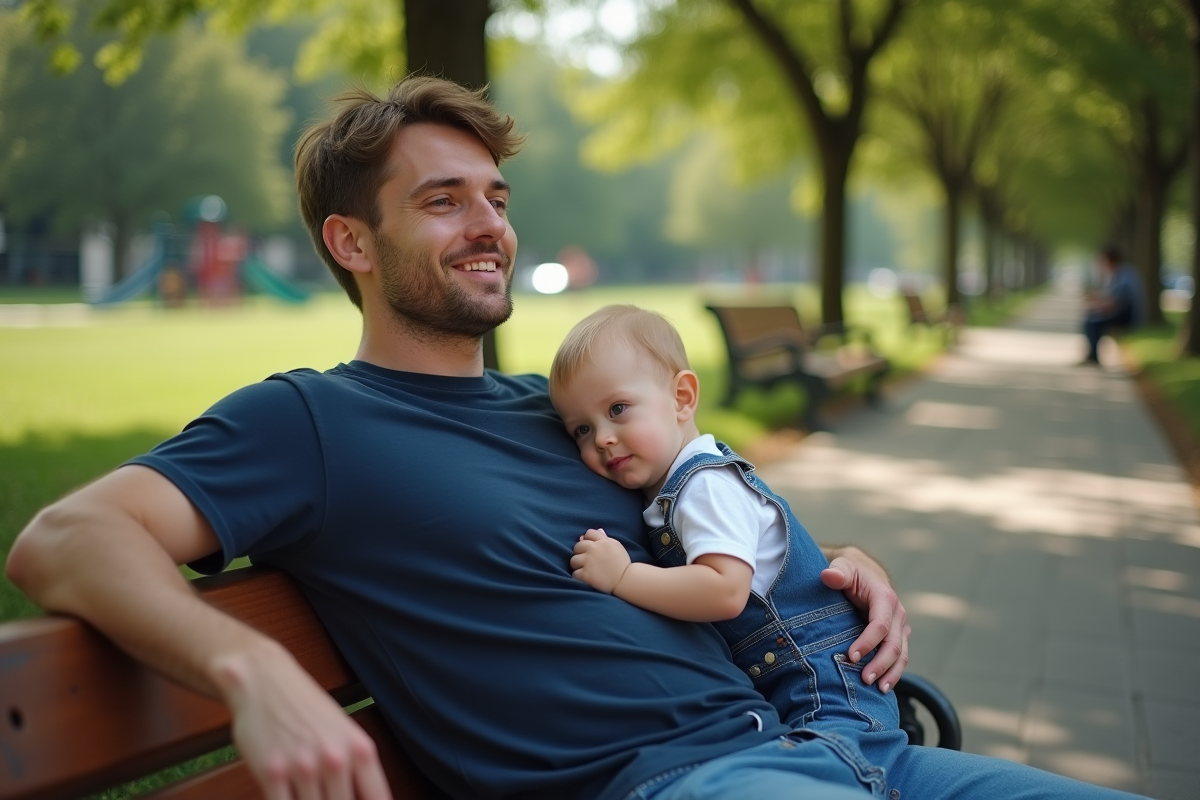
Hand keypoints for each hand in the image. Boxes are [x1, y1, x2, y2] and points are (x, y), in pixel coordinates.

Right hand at [215, 642, 392, 799]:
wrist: (264, 680)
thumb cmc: (306, 706)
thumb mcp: (343, 731)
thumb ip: (355, 767)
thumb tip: (362, 796)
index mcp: (360, 749)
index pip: (377, 798)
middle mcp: (336, 760)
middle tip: (325, 794)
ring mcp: (304, 768)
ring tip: (305, 791)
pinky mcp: (272, 774)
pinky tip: (286, 795)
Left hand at [570, 528, 630, 593]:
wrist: (626, 580)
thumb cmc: (622, 563)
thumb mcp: (616, 546)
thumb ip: (605, 538)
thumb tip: (598, 529)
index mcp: (602, 541)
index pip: (589, 533)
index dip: (588, 539)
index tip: (590, 548)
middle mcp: (594, 549)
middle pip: (578, 546)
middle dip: (580, 552)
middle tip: (586, 560)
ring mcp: (589, 562)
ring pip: (573, 560)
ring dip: (577, 565)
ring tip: (584, 569)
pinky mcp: (586, 574)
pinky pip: (575, 573)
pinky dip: (579, 576)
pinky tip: (585, 577)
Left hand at [820, 547, 908, 693]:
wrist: (865, 574)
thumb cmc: (851, 572)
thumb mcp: (844, 567)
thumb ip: (838, 572)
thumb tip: (828, 575)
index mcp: (885, 598)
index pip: (879, 624)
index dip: (867, 642)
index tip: (851, 656)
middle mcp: (897, 614)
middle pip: (893, 644)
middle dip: (880, 664)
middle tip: (864, 680)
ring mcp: (899, 627)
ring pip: (901, 654)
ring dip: (891, 673)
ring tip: (879, 690)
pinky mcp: (897, 636)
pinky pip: (900, 657)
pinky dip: (894, 672)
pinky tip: (884, 687)